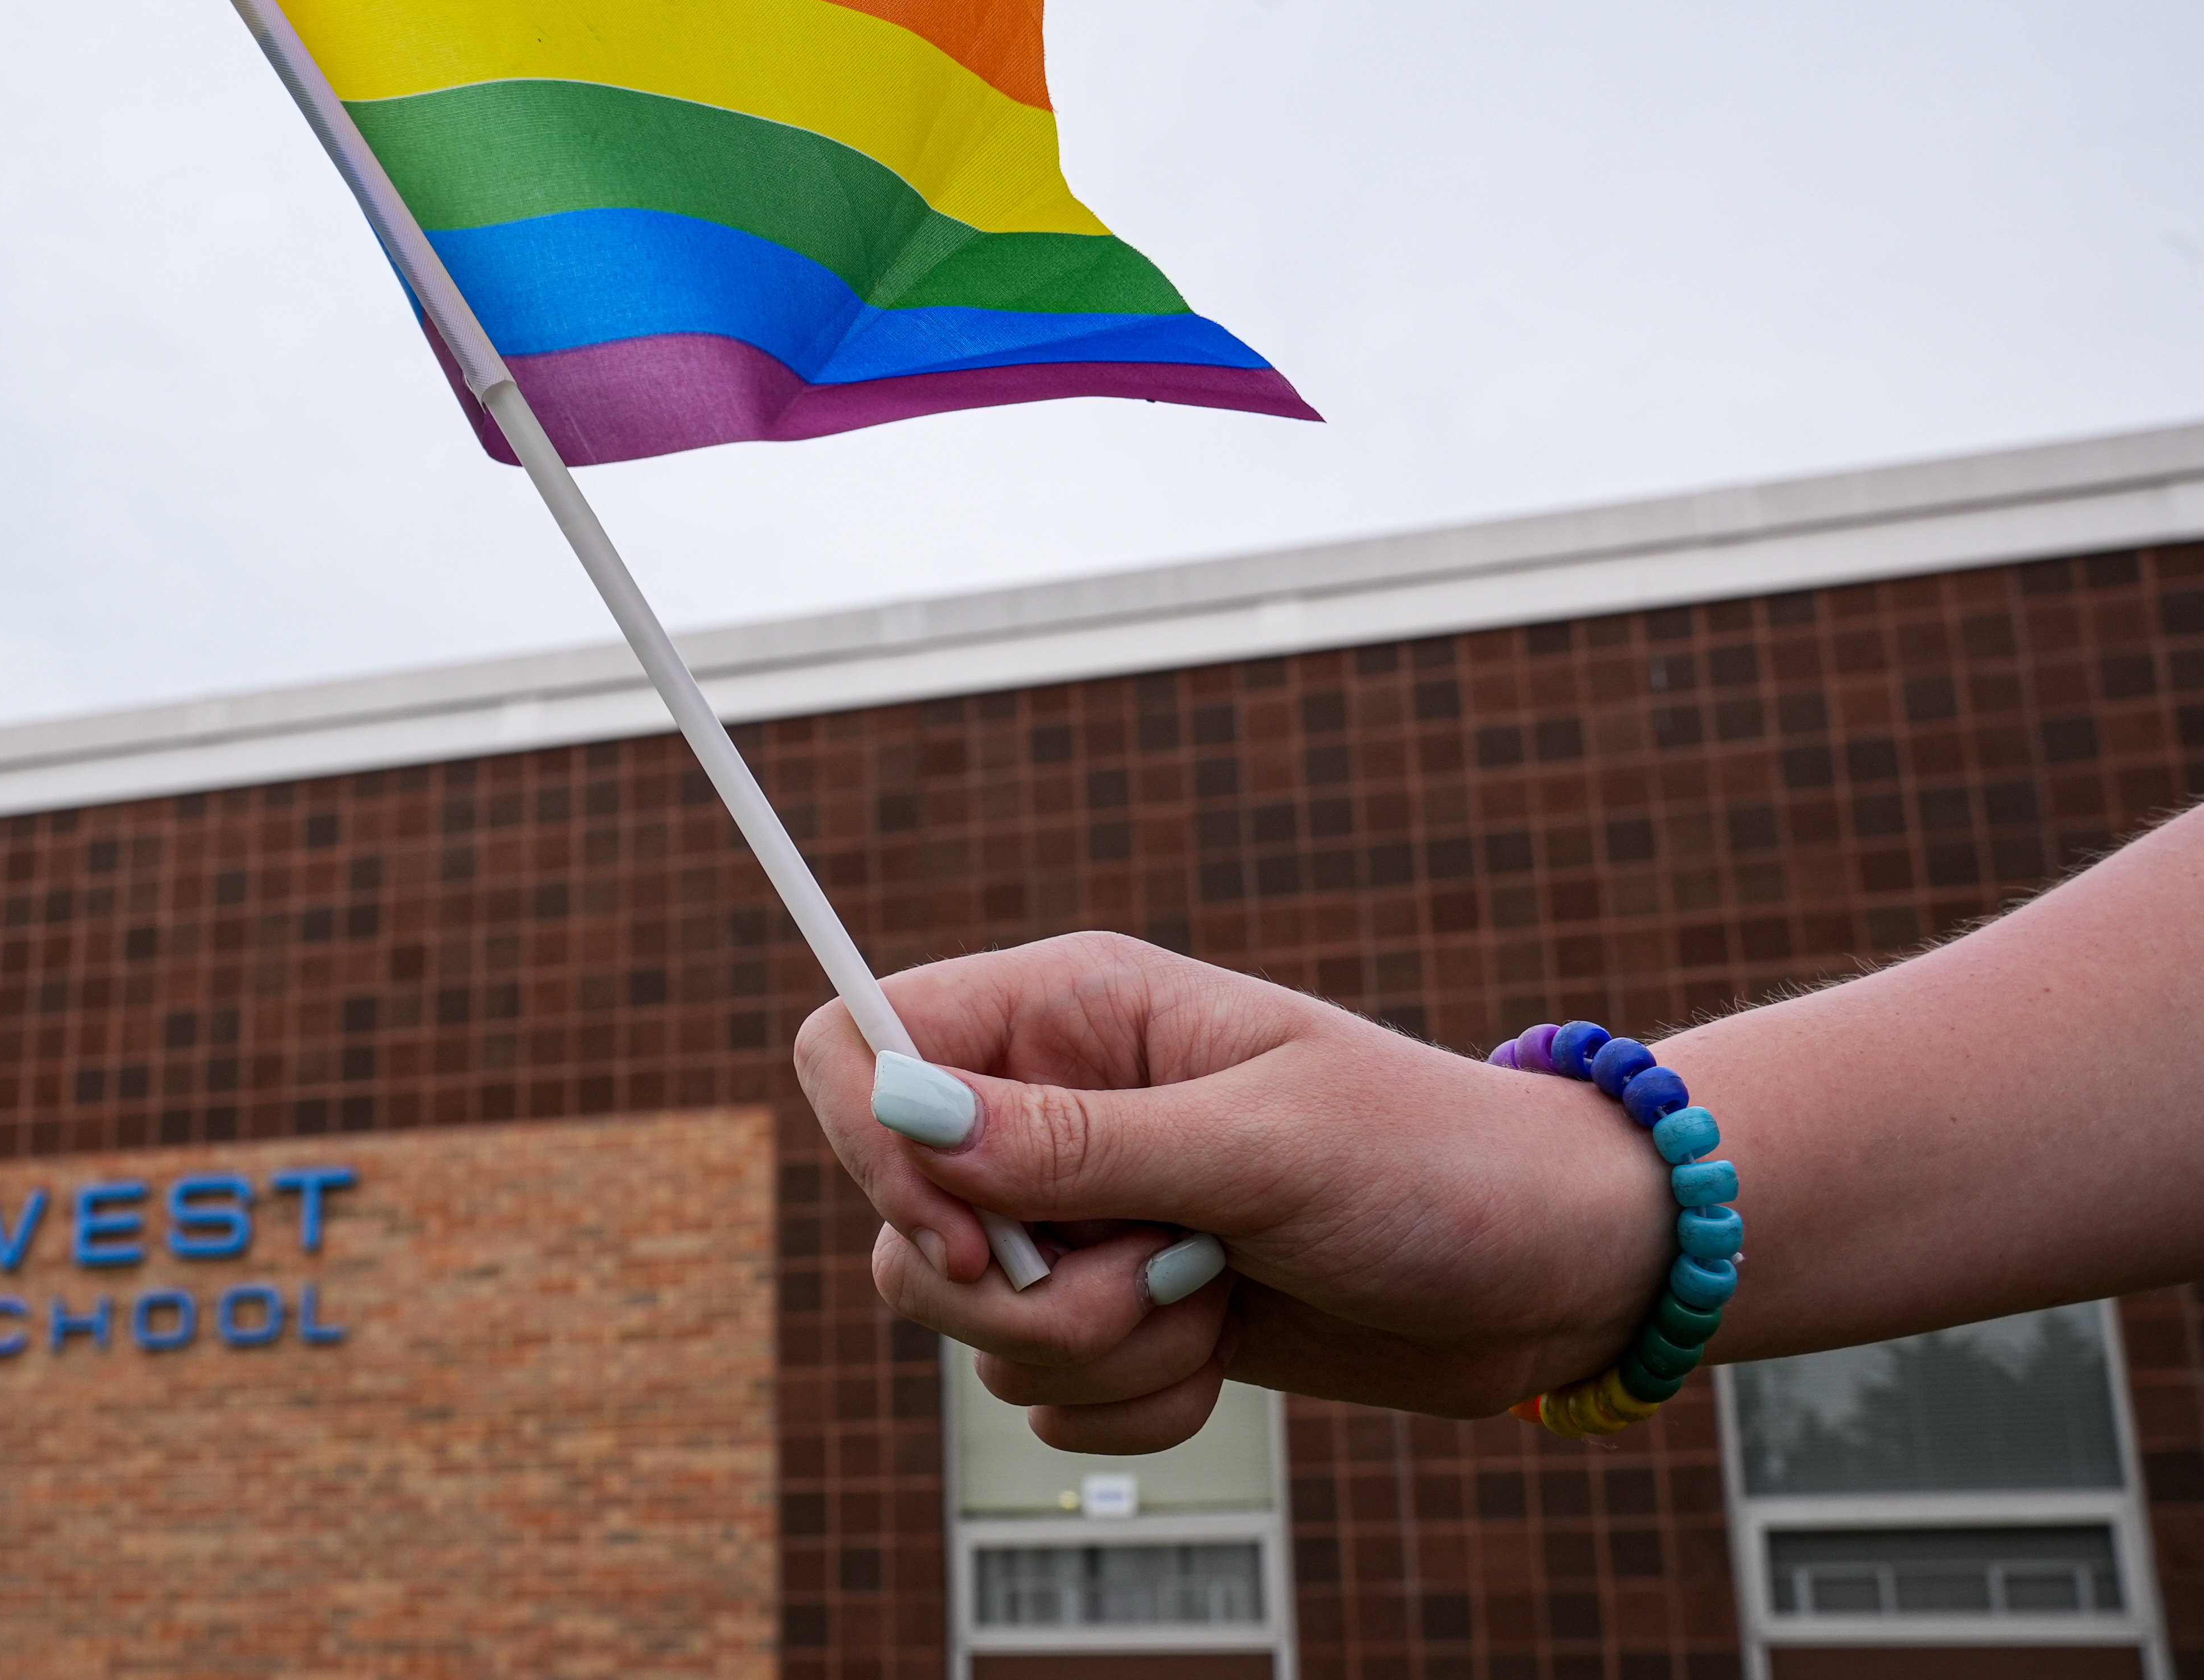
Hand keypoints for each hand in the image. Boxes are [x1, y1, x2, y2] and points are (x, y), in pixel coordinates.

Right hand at [794, 932, 1674, 1448]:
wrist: (1549, 1271)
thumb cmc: (1432, 1164)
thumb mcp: (1265, 1144)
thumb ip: (1080, 1139)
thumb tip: (910, 1112)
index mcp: (1071, 1008)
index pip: (861, 1039)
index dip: (875, 1144)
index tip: (970, 1229)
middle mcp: (1053, 1103)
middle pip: (898, 1214)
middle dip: (1018, 1289)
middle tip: (1154, 1277)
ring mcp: (1082, 1214)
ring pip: (966, 1318)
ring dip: (1095, 1348)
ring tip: (1216, 1298)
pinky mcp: (1115, 1310)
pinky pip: (1039, 1392)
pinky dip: (1129, 1401)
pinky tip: (1223, 1351)